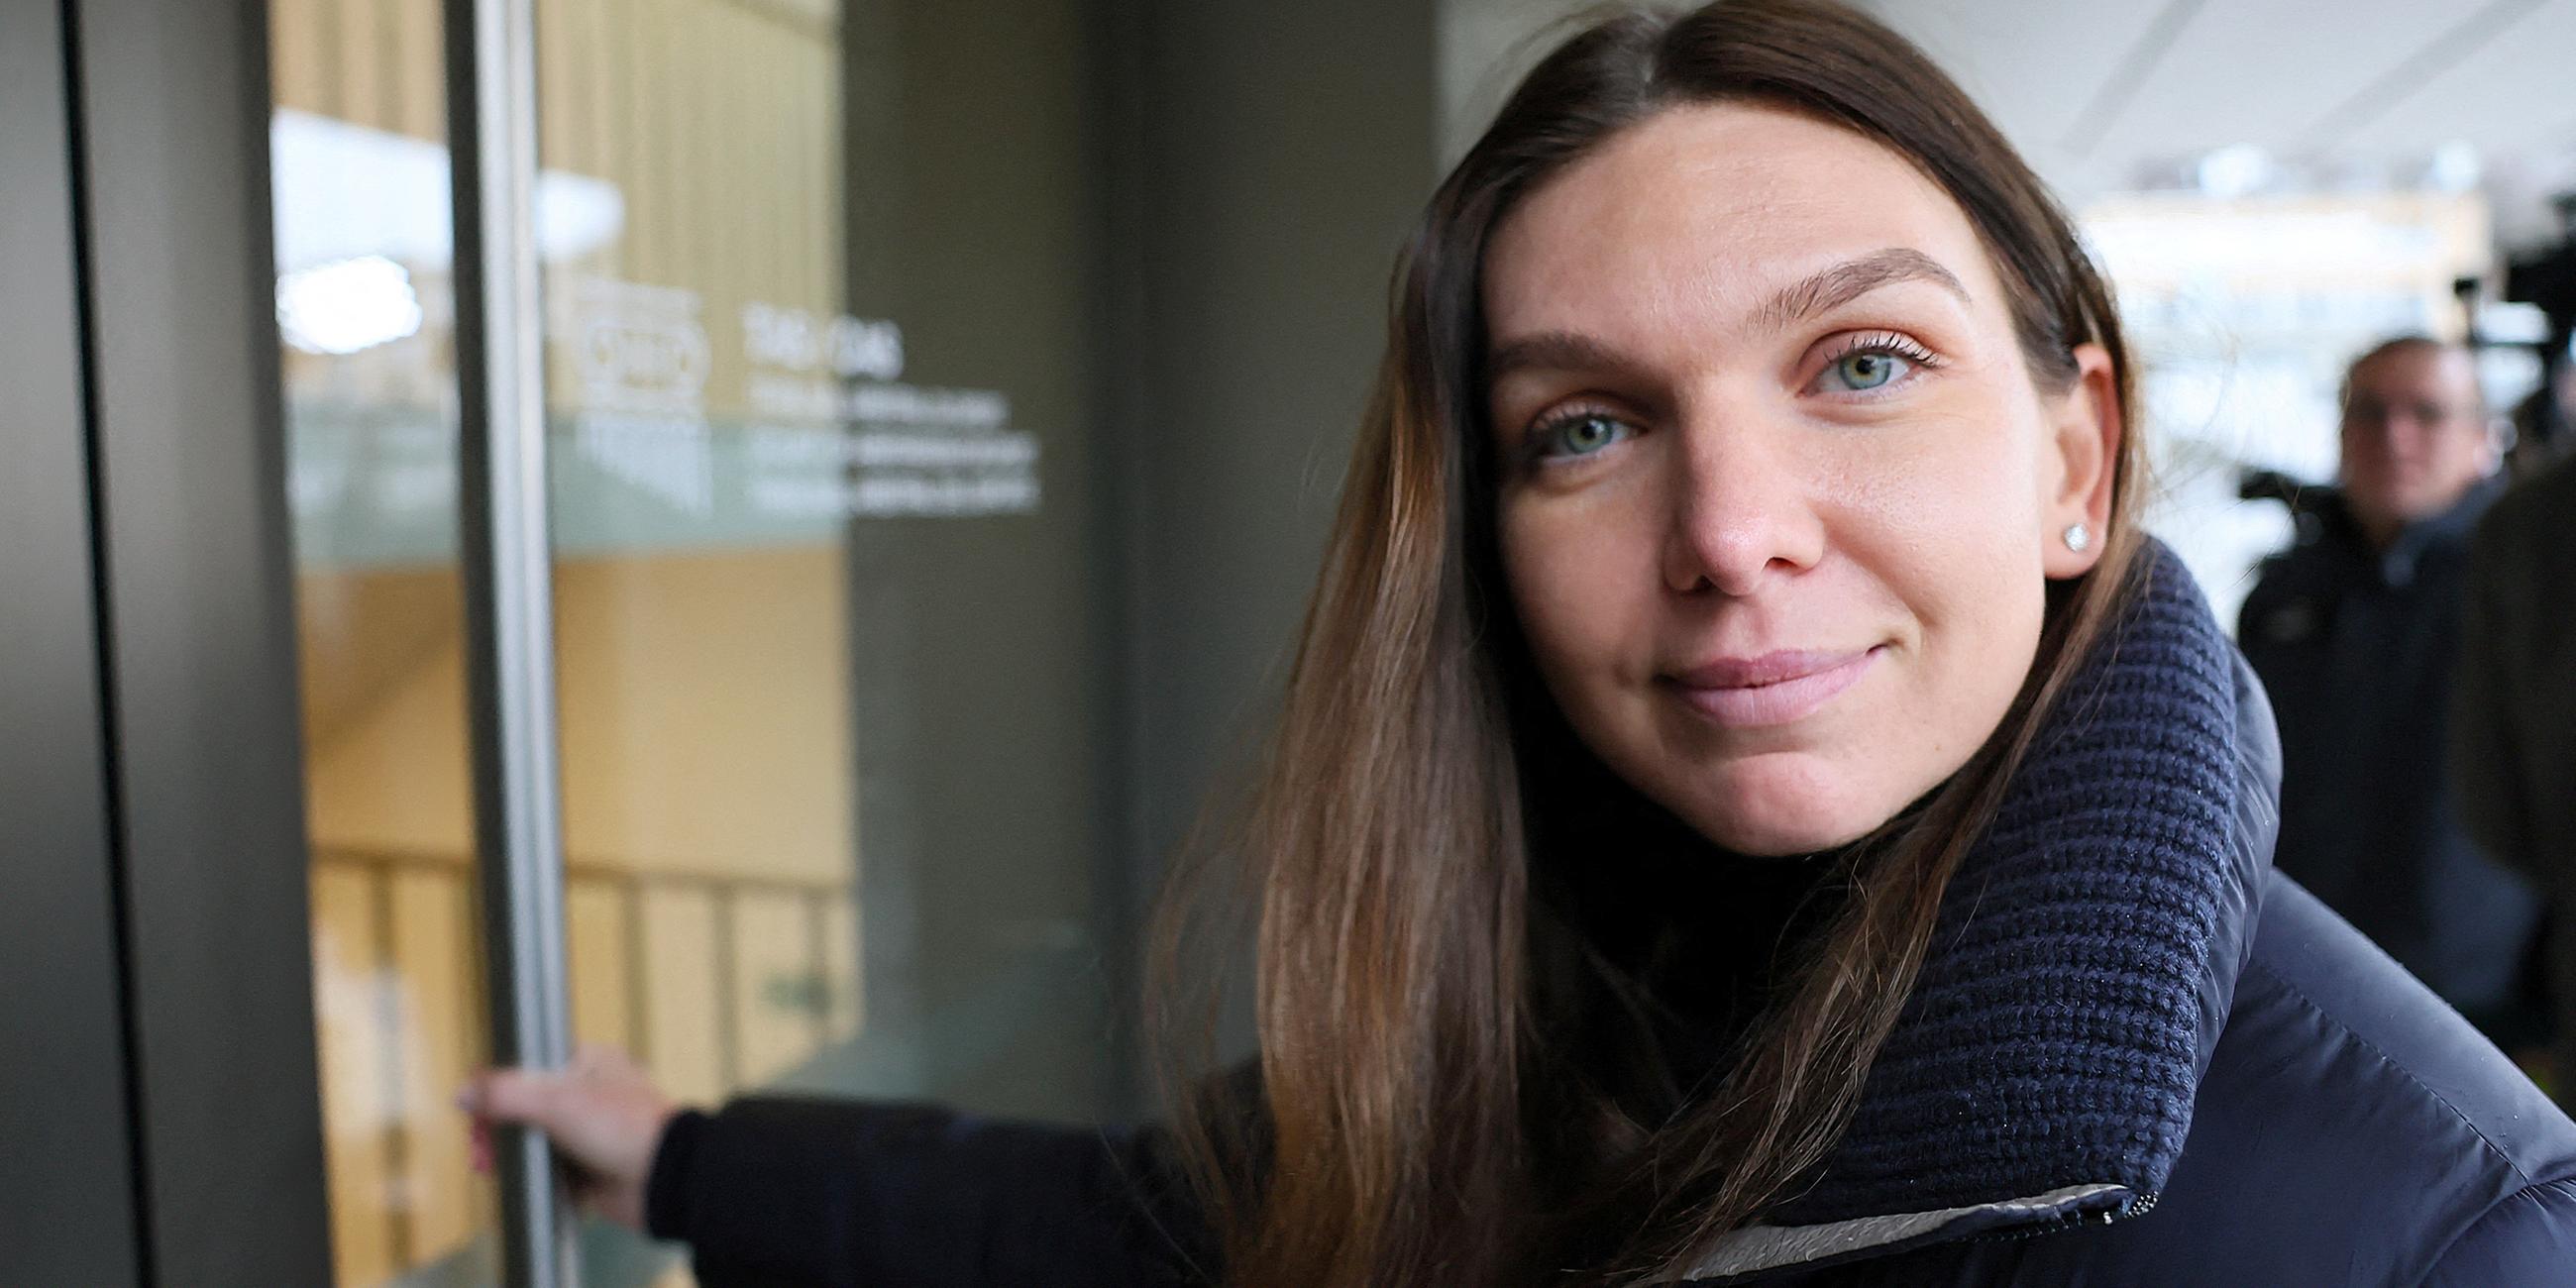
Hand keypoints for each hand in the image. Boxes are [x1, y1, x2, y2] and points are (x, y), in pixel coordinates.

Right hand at [458, 1044, 682, 1229]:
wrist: (663, 1178)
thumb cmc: (623, 1127)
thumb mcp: (557, 1099)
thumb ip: (507, 1093)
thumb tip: (465, 1091)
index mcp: (591, 1063)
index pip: (532, 1066)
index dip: (501, 1087)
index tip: (477, 1107)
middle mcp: (592, 1095)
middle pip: (529, 1109)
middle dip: (501, 1129)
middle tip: (481, 1147)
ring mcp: (592, 1133)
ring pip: (539, 1142)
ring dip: (516, 1156)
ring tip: (491, 1167)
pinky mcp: (592, 1168)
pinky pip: (554, 1172)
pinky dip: (537, 1179)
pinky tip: (520, 1184)